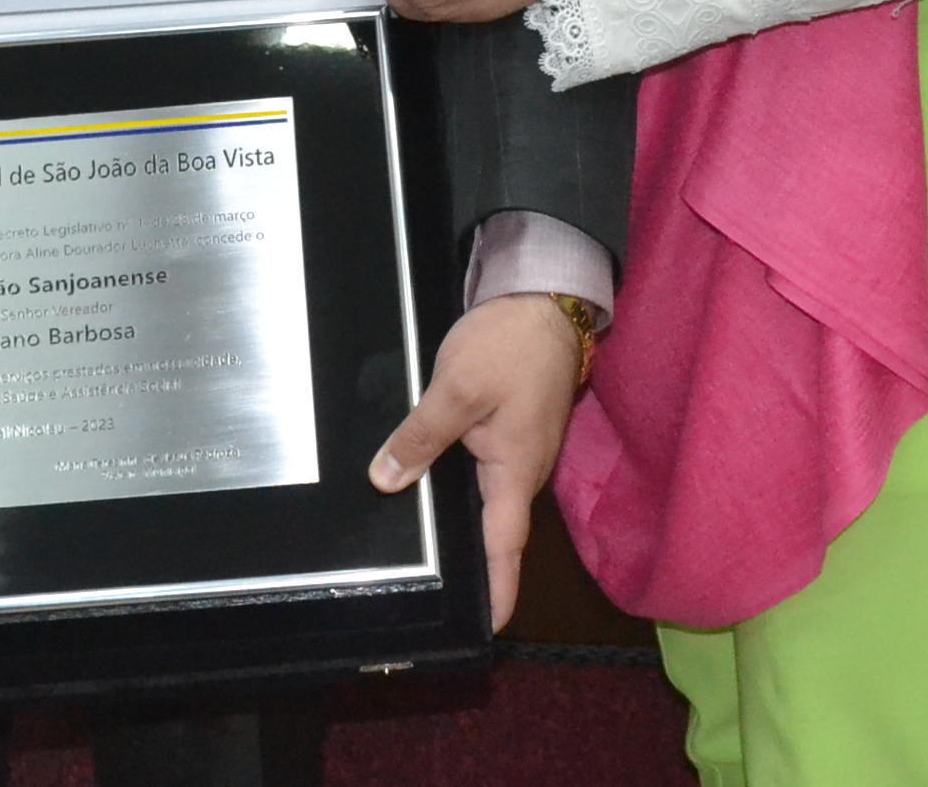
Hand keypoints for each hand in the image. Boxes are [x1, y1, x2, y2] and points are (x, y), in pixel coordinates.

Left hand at [368, 294, 580, 632]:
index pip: (504, 547)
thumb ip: (420, 438)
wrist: (542, 299)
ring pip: (483, 499)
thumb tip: (385, 480)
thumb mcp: (456, 389)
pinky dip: (457, 485)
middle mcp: (520, 470)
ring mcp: (517, 451)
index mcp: (515, 471)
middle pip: (492, 530)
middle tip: (433, 598)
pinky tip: (426, 486)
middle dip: (470, 566)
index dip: (498, 590)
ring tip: (418, 554)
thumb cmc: (509, 344)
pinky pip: (482, 471)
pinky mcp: (509, 430)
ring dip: (459, 524)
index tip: (490, 629)